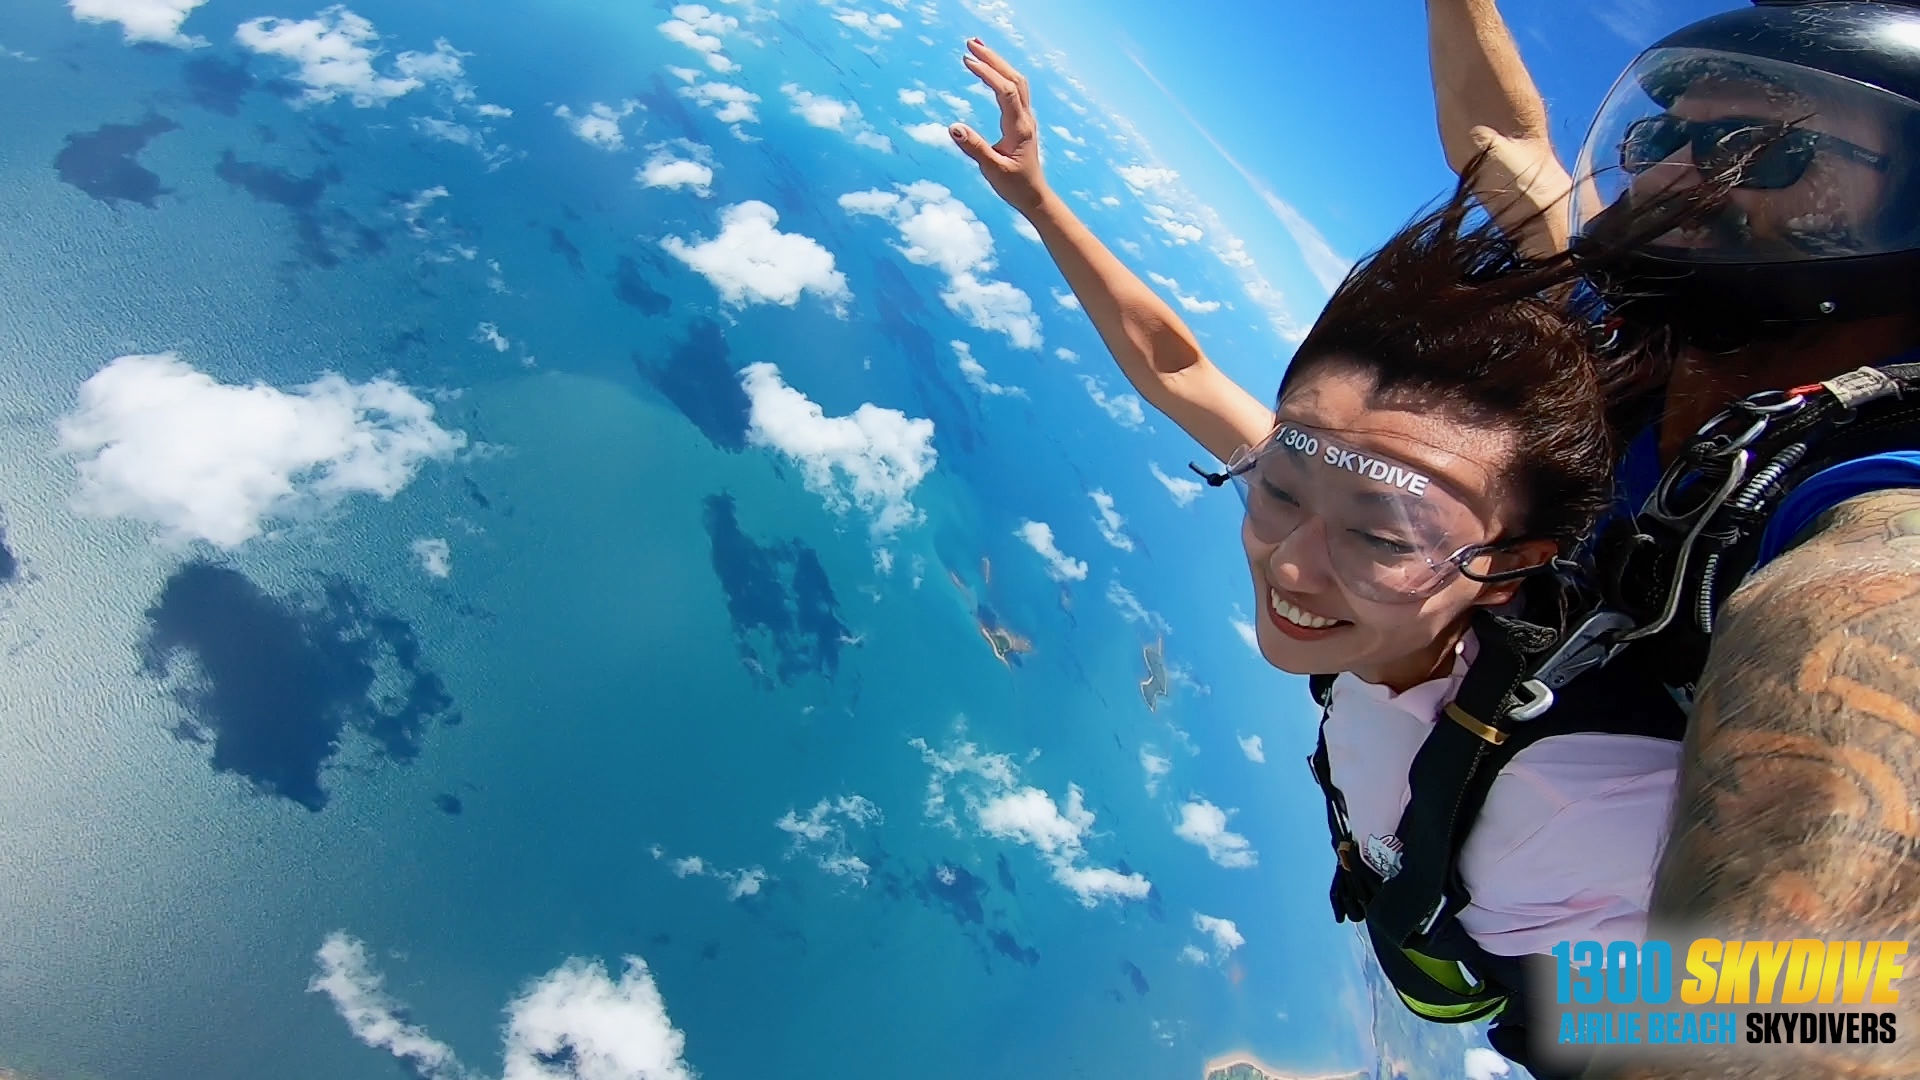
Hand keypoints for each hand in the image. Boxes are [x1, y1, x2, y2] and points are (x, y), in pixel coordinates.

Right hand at [950, 38, 1049, 214]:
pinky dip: (1001, 74)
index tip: (967, 61)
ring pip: (1016, 81)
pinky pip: (1015, 89)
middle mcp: (1025, 118)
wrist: (1034, 196)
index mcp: (1019, 127)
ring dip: (998, 63)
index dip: (987, 73)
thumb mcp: (992, 170)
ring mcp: (1025, 118)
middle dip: (992, 58)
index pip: (1005, 90)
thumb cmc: (1014, 186)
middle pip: (1013, 78)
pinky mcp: (1021, 121)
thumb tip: (953, 127)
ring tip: (977, 48)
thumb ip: (973, 148)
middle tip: (970, 43)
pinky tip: (990, 70)